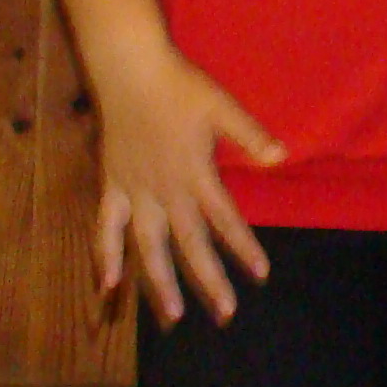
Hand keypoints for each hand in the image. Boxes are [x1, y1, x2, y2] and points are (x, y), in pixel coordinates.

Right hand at [87, 39, 284, 326]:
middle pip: (189, 244)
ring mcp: (135, 191)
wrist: (130, 71)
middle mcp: (165, 190)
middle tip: (226, 313)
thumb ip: (250, 135)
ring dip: (160, 282)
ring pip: (148, 246)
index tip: (260, 274)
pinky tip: (107, 285)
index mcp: (196, 173)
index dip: (243, 248)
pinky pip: (105, 228)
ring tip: (173, 315)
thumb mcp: (222, 106)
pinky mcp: (112, 186)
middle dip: (209, 280)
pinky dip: (105, 255)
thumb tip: (281, 158)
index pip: (225, 219)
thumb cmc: (181, 87)